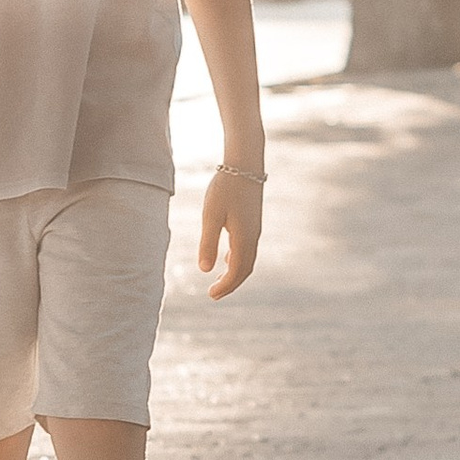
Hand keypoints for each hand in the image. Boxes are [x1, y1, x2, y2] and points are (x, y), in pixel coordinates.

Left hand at [199, 165, 262, 300]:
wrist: (245, 164)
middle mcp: (253, 237)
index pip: (236, 271)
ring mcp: (255, 229)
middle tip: (214, 295)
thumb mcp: (211, 215)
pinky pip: (247, 248)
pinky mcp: (253, 221)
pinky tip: (226, 259)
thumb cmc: (225, 188)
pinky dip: (238, 259)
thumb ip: (208, 242)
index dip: (225, 286)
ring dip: (235, 273)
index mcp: (243, 238)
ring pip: (247, 259)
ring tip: (219, 281)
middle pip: (245, 269)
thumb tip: (205, 270)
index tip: (211, 295)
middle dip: (231, 284)